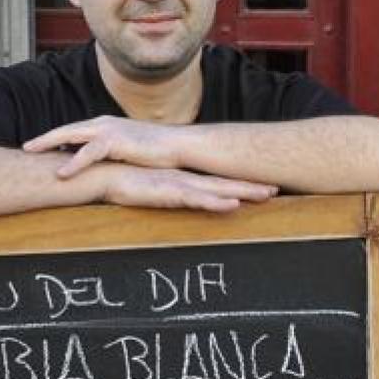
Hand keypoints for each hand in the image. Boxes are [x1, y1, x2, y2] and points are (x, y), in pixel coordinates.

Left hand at [23, 116, 184, 176]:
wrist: (177, 145)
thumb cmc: (157, 151)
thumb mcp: (128, 150)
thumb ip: (111, 154)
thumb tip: (101, 164)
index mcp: (106, 125)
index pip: (74, 130)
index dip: (55, 138)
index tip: (39, 146)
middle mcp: (103, 124)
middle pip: (66, 129)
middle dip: (44, 138)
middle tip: (25, 147)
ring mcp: (108, 130)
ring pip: (70, 135)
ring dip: (48, 143)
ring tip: (30, 152)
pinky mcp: (115, 142)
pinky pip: (88, 153)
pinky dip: (73, 163)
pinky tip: (60, 173)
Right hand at [101, 165, 276, 211]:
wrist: (101, 173)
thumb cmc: (123, 182)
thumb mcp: (150, 189)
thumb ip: (163, 194)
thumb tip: (170, 198)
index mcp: (184, 181)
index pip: (218, 183)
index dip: (242, 184)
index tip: (264, 186)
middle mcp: (186, 181)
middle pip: (226, 184)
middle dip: (252, 186)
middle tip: (277, 187)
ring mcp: (180, 186)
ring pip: (219, 190)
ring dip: (243, 192)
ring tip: (266, 194)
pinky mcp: (169, 193)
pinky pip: (197, 200)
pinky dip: (217, 202)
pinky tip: (233, 204)